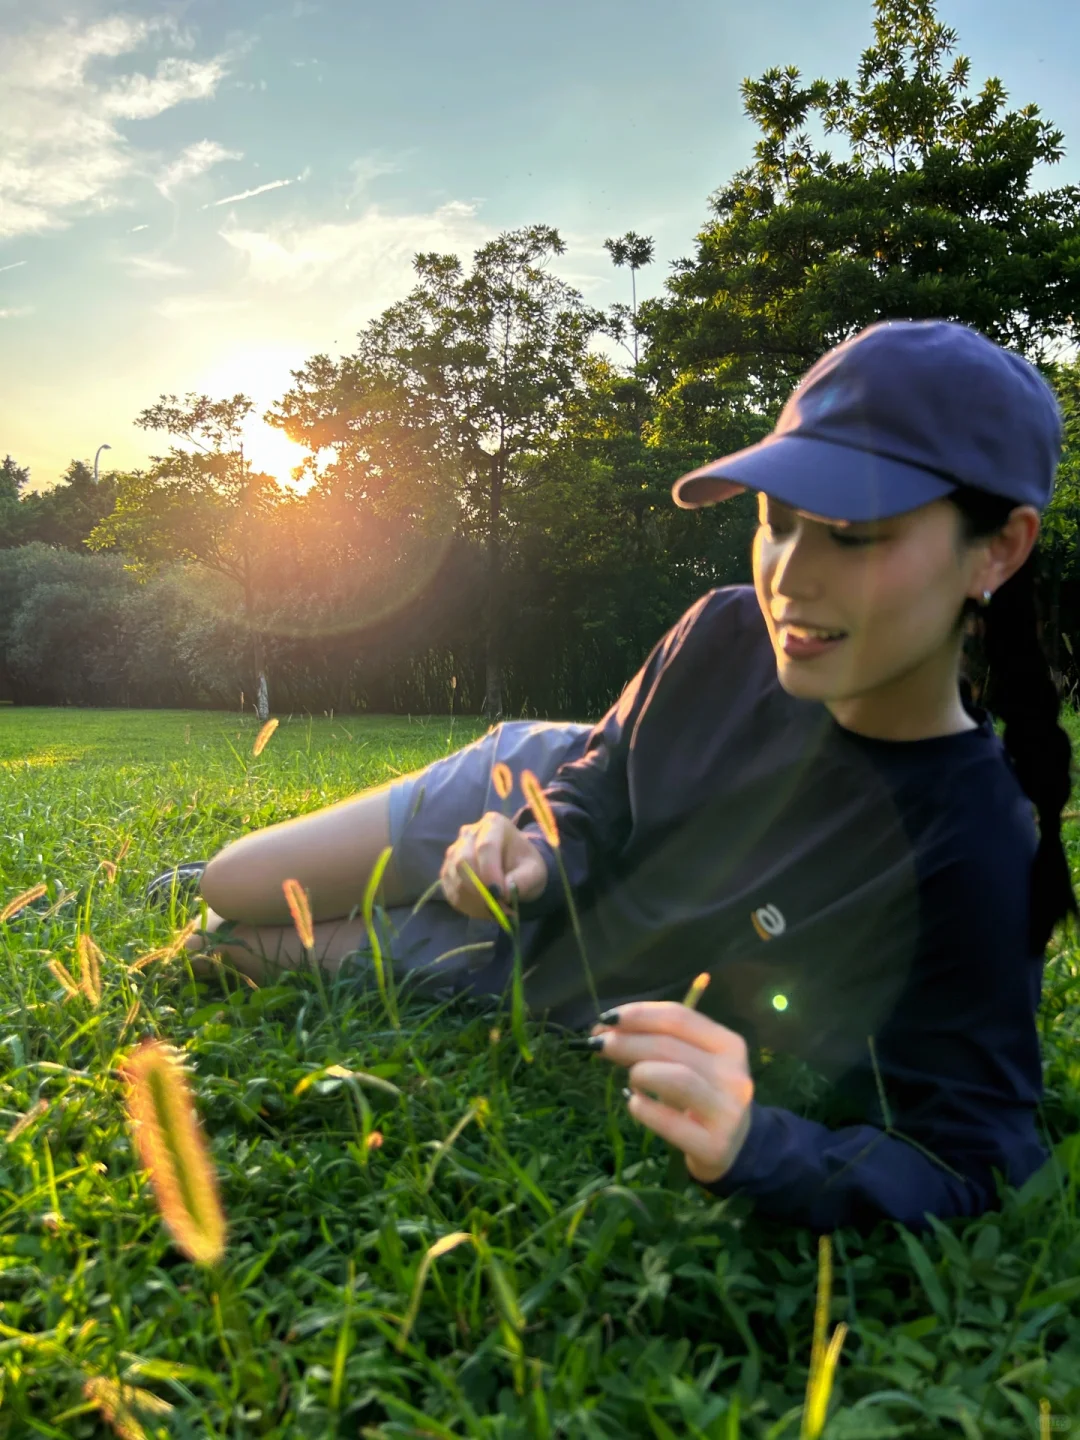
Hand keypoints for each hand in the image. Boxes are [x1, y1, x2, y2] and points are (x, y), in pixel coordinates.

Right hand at [439, 811, 547, 919]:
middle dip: (479, 889)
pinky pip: (450, 890)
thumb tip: (504, 891)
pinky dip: (467, 906)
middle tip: (498, 908)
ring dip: (474, 901)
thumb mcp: (534, 872)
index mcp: (493, 824)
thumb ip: (523, 880)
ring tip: (496, 911)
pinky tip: (485, 910)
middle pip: (463, 860)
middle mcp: (469, 833)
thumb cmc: (525, 866)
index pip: (485, 846)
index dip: (490, 873)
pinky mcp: (447, 871)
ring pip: (453, 877)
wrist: (515, 870)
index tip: (501, 895)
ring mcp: (454, 851)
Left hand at [588, 1002, 753, 1183]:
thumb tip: (605, 1031)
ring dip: (640, 1071)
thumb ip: (657, 1043)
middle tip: (598, 1045)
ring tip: (628, 1077)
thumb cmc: (704, 1096)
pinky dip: (642, 1108)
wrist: (737, 1148)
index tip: (606, 1018)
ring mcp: (726, 1112)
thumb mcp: (692, 1063)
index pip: (679, 1018)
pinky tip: (634, 1103)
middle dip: (626, 1041)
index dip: (638, 1014)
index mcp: (728, 1045)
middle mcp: (733, 1075)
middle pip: (670, 1046)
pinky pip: (669, 1121)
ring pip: (676, 1079)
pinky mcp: (713, 1145)